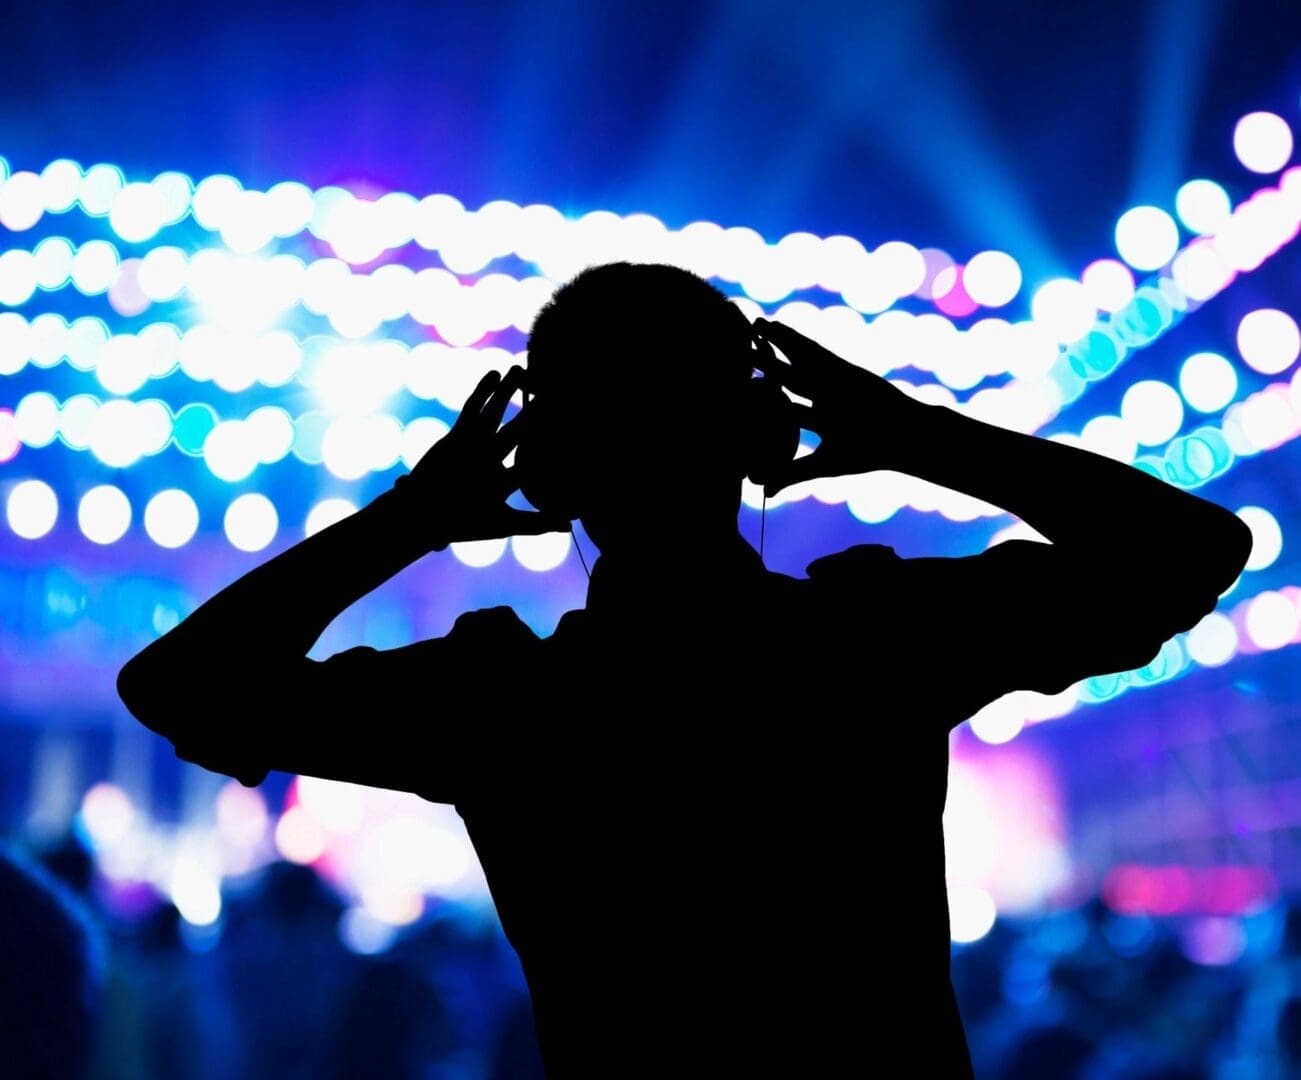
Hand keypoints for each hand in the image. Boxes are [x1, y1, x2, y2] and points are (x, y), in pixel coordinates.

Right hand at [395, 365, 569, 548]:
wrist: (424, 516)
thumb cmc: (462, 524)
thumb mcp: (504, 523)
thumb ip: (536, 523)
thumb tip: (570, 525)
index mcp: (506, 478)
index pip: (535, 457)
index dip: (553, 443)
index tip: (574, 428)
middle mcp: (492, 457)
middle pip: (519, 428)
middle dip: (534, 410)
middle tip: (553, 392)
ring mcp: (475, 444)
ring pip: (496, 412)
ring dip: (508, 391)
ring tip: (521, 369)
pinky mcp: (458, 435)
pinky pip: (472, 408)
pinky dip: (483, 391)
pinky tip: (494, 374)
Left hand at [752, 317, 926, 496]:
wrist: (903, 437)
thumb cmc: (869, 453)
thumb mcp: (824, 465)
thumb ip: (792, 474)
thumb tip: (762, 491)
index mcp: (819, 418)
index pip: (784, 406)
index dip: (762, 397)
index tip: (738, 388)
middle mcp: (823, 395)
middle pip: (787, 377)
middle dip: (765, 363)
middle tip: (738, 348)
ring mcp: (832, 380)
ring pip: (797, 358)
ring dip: (776, 342)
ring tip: (754, 325)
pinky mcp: (842, 368)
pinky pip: (813, 350)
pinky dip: (793, 339)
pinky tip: (776, 328)